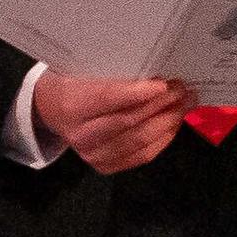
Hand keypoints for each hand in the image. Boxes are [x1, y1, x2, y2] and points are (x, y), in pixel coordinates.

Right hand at [35, 72, 189, 172]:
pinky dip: (163, 138)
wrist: (51, 109)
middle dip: (162, 105)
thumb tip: (157, 72)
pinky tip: (174, 122)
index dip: (138, 93)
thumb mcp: (84, 70)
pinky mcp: (106, 166)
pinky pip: (143, 155)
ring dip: (169, 121)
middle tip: (183, 89)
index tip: (163, 84)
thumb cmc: (73, 82)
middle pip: (129, 122)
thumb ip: (115, 74)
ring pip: (141, 140)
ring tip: (185, 103)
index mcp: (72, 106)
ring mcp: (94, 155)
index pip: (108, 99)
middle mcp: (81, 136)